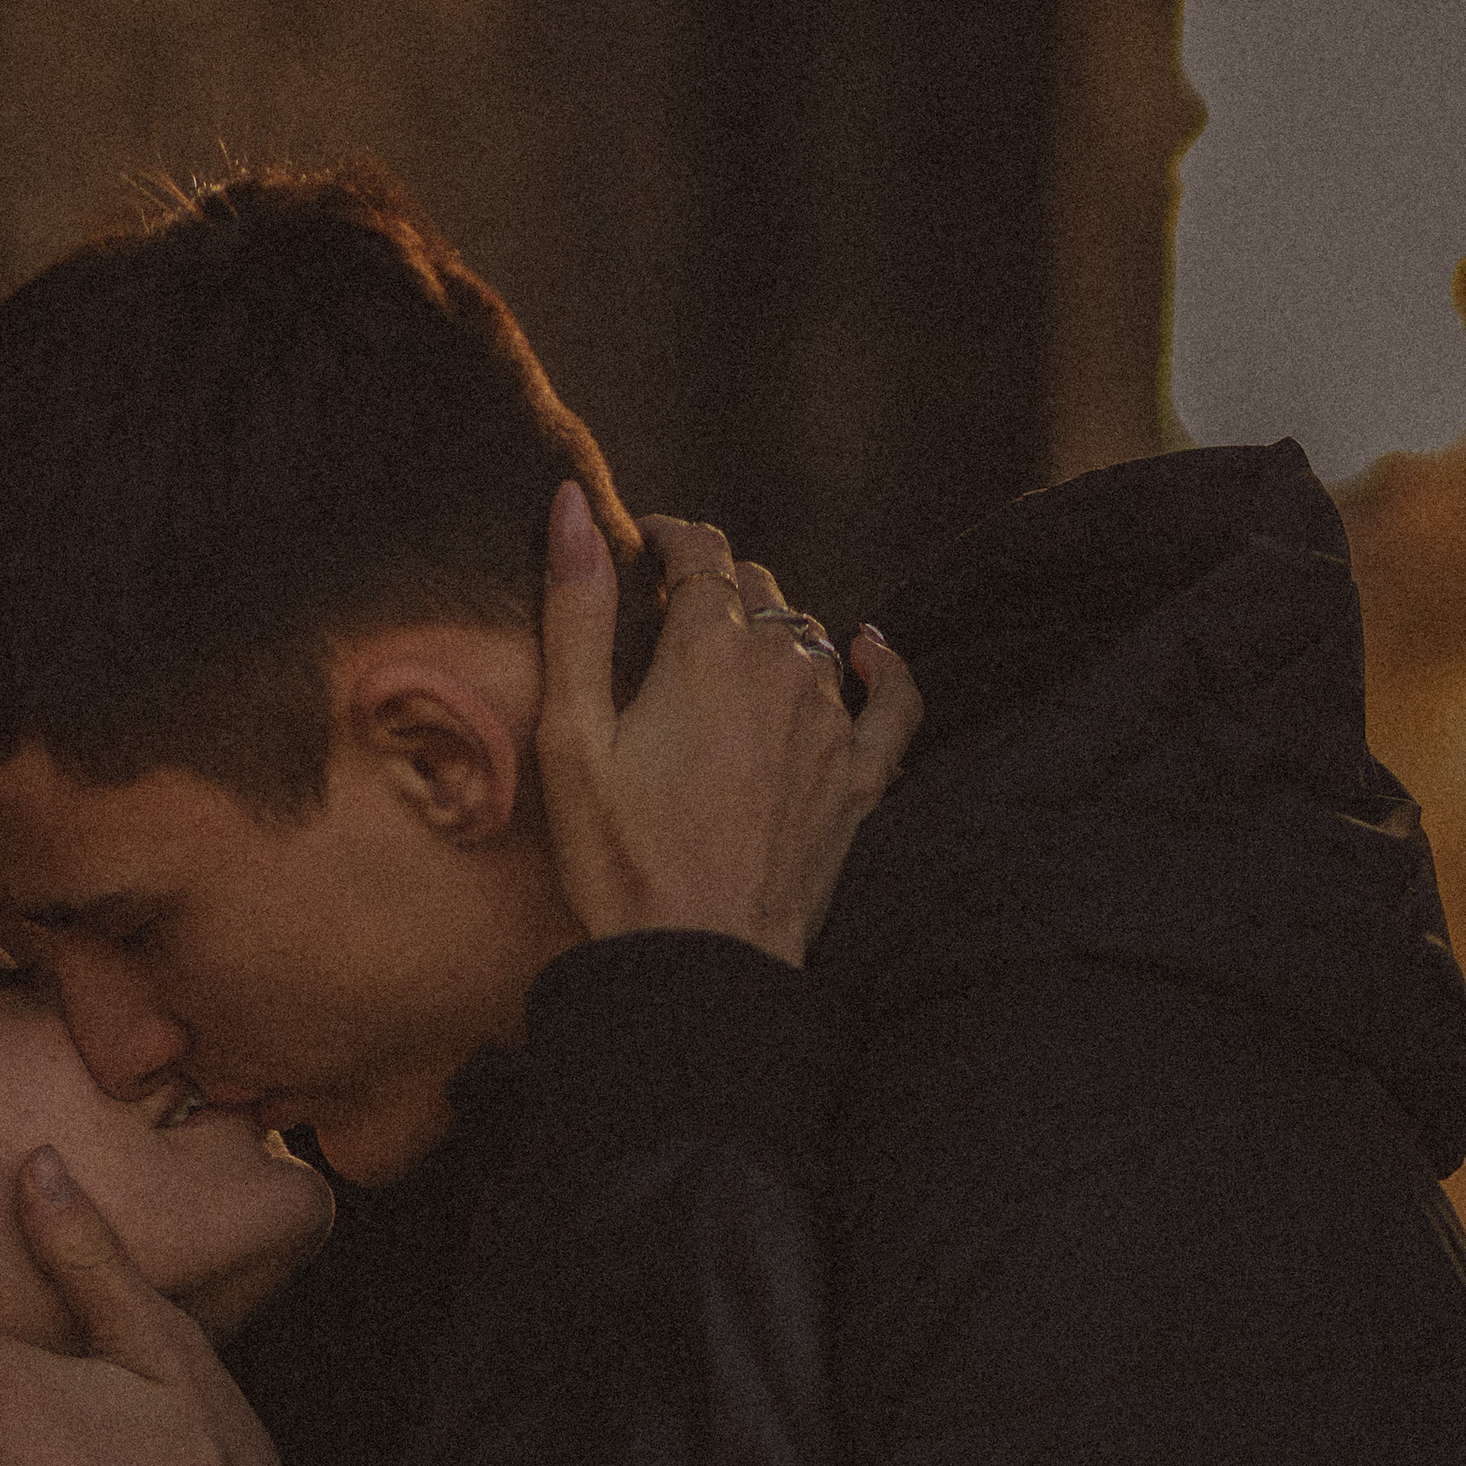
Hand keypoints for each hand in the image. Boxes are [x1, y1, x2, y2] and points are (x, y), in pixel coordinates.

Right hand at [536, 488, 920, 962]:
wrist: (700, 962)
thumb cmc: (621, 860)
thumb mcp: (571, 737)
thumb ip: (575, 613)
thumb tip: (574, 503)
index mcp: (709, 649)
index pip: (701, 553)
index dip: (670, 539)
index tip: (645, 547)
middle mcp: (783, 667)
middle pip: (756, 591)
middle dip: (714, 592)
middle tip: (670, 622)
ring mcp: (832, 723)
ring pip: (810, 638)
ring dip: (771, 634)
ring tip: (731, 660)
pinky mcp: (861, 780)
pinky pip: (895, 700)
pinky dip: (883, 667)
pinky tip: (870, 650)